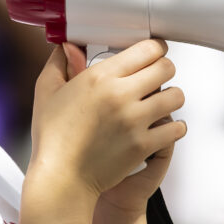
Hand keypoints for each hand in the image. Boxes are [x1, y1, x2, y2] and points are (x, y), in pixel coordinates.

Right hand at [29, 39, 185, 198]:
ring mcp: (134, 120)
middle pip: (166, 67)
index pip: (147, 49)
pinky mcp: (143, 145)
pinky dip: (174, 127)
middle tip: (156, 77)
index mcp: (99, 77)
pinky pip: (176, 127)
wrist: (60, 178)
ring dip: (170, 96)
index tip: (152, 53)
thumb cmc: (52, 137)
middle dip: (164, 69)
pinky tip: (164, 126)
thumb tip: (68, 45)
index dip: (154, 48)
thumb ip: (60, 62)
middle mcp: (120, 95)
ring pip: (176, 95)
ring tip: (160, 102)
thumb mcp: (47, 90)